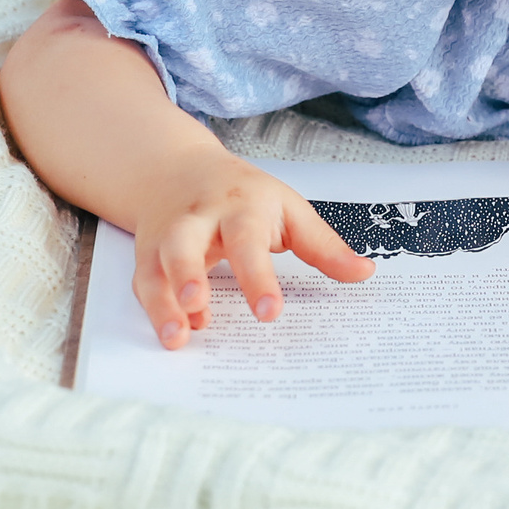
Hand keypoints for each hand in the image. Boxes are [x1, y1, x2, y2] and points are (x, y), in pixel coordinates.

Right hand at [127, 150, 374, 347]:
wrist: (178, 170)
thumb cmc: (244, 194)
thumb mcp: (288, 209)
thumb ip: (324, 245)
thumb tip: (365, 273)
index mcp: (238, 206)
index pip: (246, 241)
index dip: (257, 277)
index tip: (270, 312)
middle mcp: (197, 220)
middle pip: (184, 243)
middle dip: (187, 275)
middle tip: (197, 306)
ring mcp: (166, 237)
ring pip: (154, 267)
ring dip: (162, 302)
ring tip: (178, 337)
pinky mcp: (146, 257)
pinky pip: (143, 284)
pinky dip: (155, 309)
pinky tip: (178, 332)